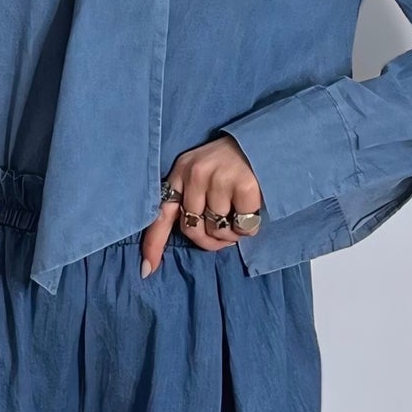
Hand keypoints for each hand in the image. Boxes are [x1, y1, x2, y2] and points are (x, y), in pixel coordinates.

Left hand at [141, 136, 262, 275]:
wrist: (265, 142)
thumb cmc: (232, 165)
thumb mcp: (202, 172)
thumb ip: (190, 200)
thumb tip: (190, 237)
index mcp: (181, 172)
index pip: (161, 213)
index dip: (153, 244)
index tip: (146, 269)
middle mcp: (195, 174)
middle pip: (191, 229)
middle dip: (208, 240)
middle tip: (223, 236)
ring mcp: (219, 179)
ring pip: (218, 232)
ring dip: (231, 234)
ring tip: (239, 215)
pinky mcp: (244, 186)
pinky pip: (242, 229)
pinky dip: (249, 228)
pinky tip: (252, 210)